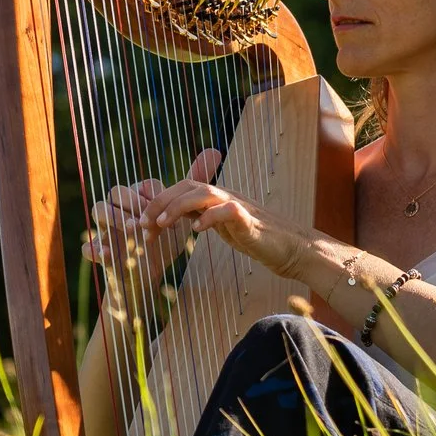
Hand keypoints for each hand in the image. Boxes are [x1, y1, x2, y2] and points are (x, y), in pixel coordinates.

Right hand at [82, 150, 218, 309]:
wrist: (149, 274)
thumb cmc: (164, 240)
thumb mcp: (181, 215)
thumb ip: (195, 183)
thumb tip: (215, 151)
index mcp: (138, 197)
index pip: (142, 185)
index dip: (155, 194)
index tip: (169, 209)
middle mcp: (119, 208)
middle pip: (116, 190)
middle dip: (132, 201)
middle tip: (150, 216)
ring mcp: (106, 227)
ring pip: (98, 210)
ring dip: (114, 218)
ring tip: (132, 230)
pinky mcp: (100, 251)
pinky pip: (88, 247)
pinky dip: (94, 249)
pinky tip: (108, 255)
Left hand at [142, 157, 314, 279]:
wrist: (293, 249)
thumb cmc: (259, 239)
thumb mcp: (225, 227)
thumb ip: (205, 217)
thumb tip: (183, 217)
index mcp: (218, 198)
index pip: (182, 188)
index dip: (159, 202)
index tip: (142, 222)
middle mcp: (226, 196)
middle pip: (188, 185)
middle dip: (160, 202)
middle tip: (142, 223)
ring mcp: (239, 205)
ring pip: (204, 193)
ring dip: (178, 206)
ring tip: (162, 224)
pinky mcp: (251, 220)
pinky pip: (228, 211)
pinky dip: (210, 218)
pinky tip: (196, 231)